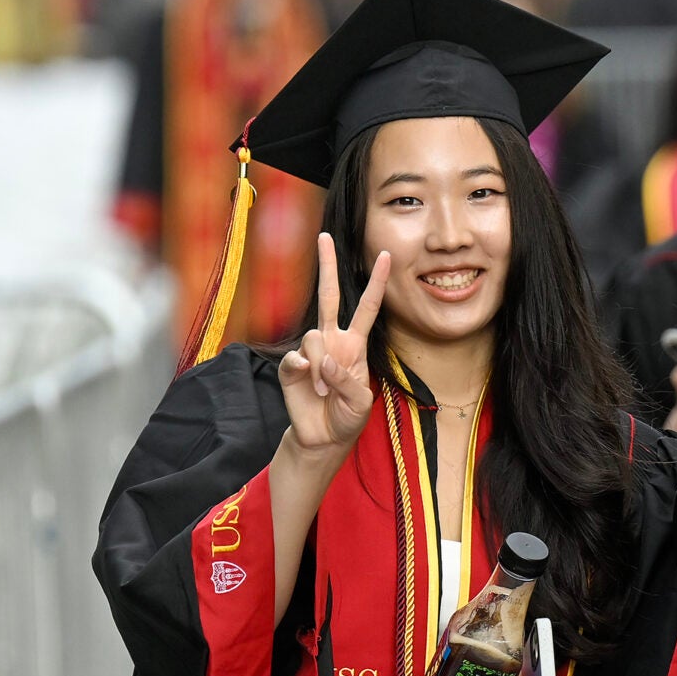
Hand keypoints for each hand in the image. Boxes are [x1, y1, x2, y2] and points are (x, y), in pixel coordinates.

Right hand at [279, 234, 390, 458]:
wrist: (323, 438)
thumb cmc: (346, 417)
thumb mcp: (360, 403)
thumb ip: (347, 381)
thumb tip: (325, 360)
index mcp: (354, 345)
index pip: (367, 308)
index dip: (375, 283)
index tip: (385, 256)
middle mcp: (331, 341)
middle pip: (329, 295)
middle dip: (327, 266)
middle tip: (324, 237)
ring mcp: (310, 352)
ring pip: (313, 338)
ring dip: (321, 368)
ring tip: (324, 392)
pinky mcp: (291, 366)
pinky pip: (297, 359)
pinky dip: (306, 374)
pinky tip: (309, 388)